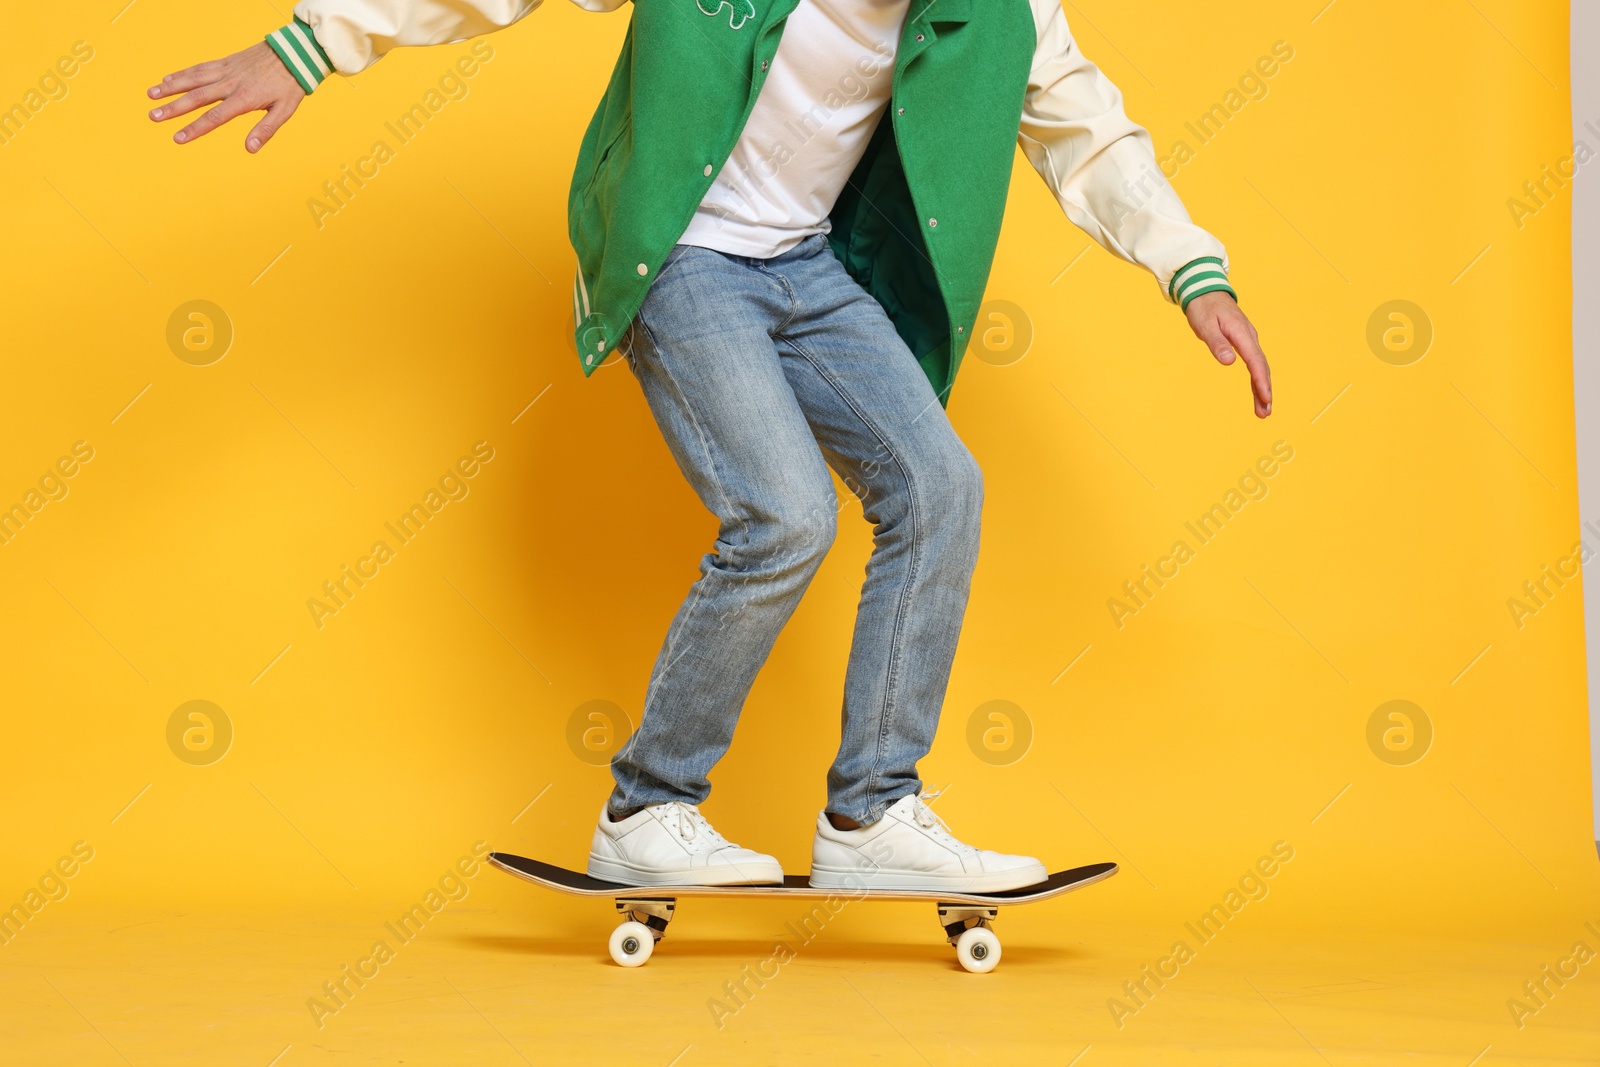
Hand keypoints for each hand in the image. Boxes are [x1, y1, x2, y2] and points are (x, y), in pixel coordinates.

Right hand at [148, 41, 304, 151]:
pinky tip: (167, 78)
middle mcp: (230, 83)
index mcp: (244, 98)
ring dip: (170, 87)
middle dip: (173, 108)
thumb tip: (250, 149)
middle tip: (153, 116)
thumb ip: (266, 130)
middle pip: (196, 97)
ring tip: (151, 95)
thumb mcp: (284, 111)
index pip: (214, 117)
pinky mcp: (226, 61)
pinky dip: (182, 73)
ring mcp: (226, 70)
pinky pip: (200, 67)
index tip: (178, 138)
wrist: (294, 53)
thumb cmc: (290, 84)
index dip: (195, 128)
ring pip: (193, 79)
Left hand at [1184, 291, 1272, 418]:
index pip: (1255, 361)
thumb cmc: (1204, 308)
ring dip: (1262, 388)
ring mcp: (1248, 340)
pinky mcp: (1244, 342)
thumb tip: (1229, 362)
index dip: (1261, 381)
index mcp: (1242, 334)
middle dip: (1264, 391)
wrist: (1206, 291)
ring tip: (1263, 410)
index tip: (1266, 398)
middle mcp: (1249, 337)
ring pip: (1259, 367)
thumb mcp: (1205, 325)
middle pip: (1261, 367)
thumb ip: (1217, 343)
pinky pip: (1254, 363)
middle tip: (1265, 413)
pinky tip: (1258, 392)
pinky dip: (1257, 378)